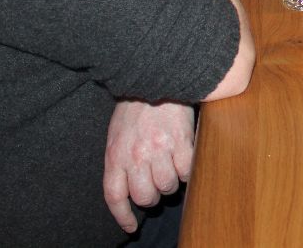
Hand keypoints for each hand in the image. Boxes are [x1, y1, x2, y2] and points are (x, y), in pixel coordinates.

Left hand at [102, 100, 194, 232]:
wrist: (157, 76)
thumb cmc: (136, 106)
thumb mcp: (117, 134)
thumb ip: (120, 159)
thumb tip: (130, 187)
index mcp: (115, 154)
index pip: (115, 196)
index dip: (123, 216)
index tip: (131, 226)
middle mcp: (136, 155)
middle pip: (145, 197)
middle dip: (152, 196)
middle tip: (156, 184)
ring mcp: (159, 149)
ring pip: (167, 186)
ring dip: (171, 182)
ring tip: (171, 167)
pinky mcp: (181, 142)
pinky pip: (186, 171)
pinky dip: (187, 171)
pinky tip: (184, 159)